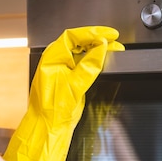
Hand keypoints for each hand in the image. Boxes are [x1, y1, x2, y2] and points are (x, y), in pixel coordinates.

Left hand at [3, 27, 123, 160]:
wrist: (47, 128)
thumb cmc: (51, 110)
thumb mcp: (73, 87)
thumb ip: (89, 66)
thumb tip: (102, 49)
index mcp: (52, 58)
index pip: (73, 36)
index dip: (92, 32)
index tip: (108, 34)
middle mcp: (56, 61)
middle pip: (79, 42)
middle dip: (97, 39)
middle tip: (114, 40)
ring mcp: (63, 69)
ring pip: (82, 52)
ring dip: (98, 49)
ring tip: (114, 49)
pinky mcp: (69, 78)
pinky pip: (84, 63)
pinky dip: (96, 60)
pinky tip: (105, 60)